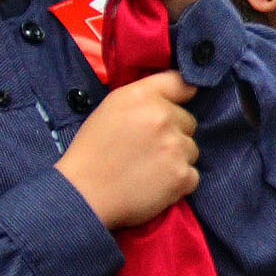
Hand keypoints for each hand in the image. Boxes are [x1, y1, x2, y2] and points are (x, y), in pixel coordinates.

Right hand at [54, 71, 199, 230]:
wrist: (83, 193)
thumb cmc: (93, 149)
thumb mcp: (111, 107)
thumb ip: (146, 95)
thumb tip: (185, 90)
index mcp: (142, 97)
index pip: (181, 82)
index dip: (182, 94)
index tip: (175, 105)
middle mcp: (163, 118)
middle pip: (188, 121)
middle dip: (173, 132)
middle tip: (147, 147)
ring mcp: (176, 148)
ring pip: (191, 149)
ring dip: (176, 157)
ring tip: (148, 167)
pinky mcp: (183, 176)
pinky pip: (192, 175)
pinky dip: (178, 181)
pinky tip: (155, 184)